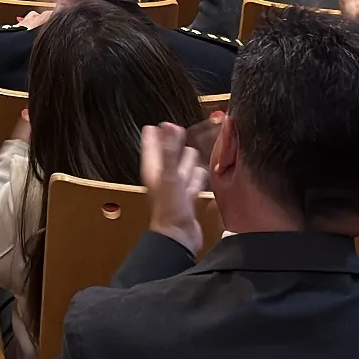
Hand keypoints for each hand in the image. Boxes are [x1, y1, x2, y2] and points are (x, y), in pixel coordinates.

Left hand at [137, 120, 209, 254]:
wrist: (178, 237)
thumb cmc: (170, 208)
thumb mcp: (170, 175)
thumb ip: (170, 150)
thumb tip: (168, 125)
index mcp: (154, 170)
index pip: (152, 145)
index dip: (158, 133)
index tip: (163, 121)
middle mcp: (164, 177)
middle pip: (169, 155)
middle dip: (174, 143)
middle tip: (180, 129)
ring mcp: (176, 189)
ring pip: (182, 168)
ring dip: (188, 160)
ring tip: (195, 148)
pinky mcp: (188, 199)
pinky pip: (193, 183)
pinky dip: (199, 176)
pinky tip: (205, 171)